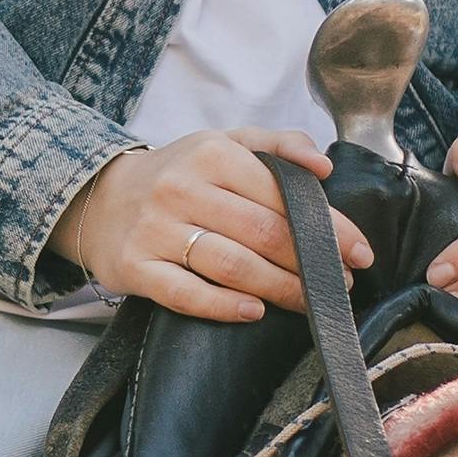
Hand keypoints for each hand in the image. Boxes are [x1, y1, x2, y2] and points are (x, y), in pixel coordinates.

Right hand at [54, 130, 368, 324]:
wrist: (99, 199)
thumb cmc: (177, 175)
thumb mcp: (223, 144)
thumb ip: (278, 145)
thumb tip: (323, 167)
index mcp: (212, 154)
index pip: (284, 195)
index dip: (328, 227)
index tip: (358, 252)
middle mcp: (182, 189)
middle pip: (263, 234)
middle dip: (310, 263)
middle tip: (339, 283)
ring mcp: (156, 230)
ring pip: (231, 266)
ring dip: (280, 289)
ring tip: (310, 301)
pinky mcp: (136, 268)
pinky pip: (187, 294)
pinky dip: (225, 306)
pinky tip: (255, 312)